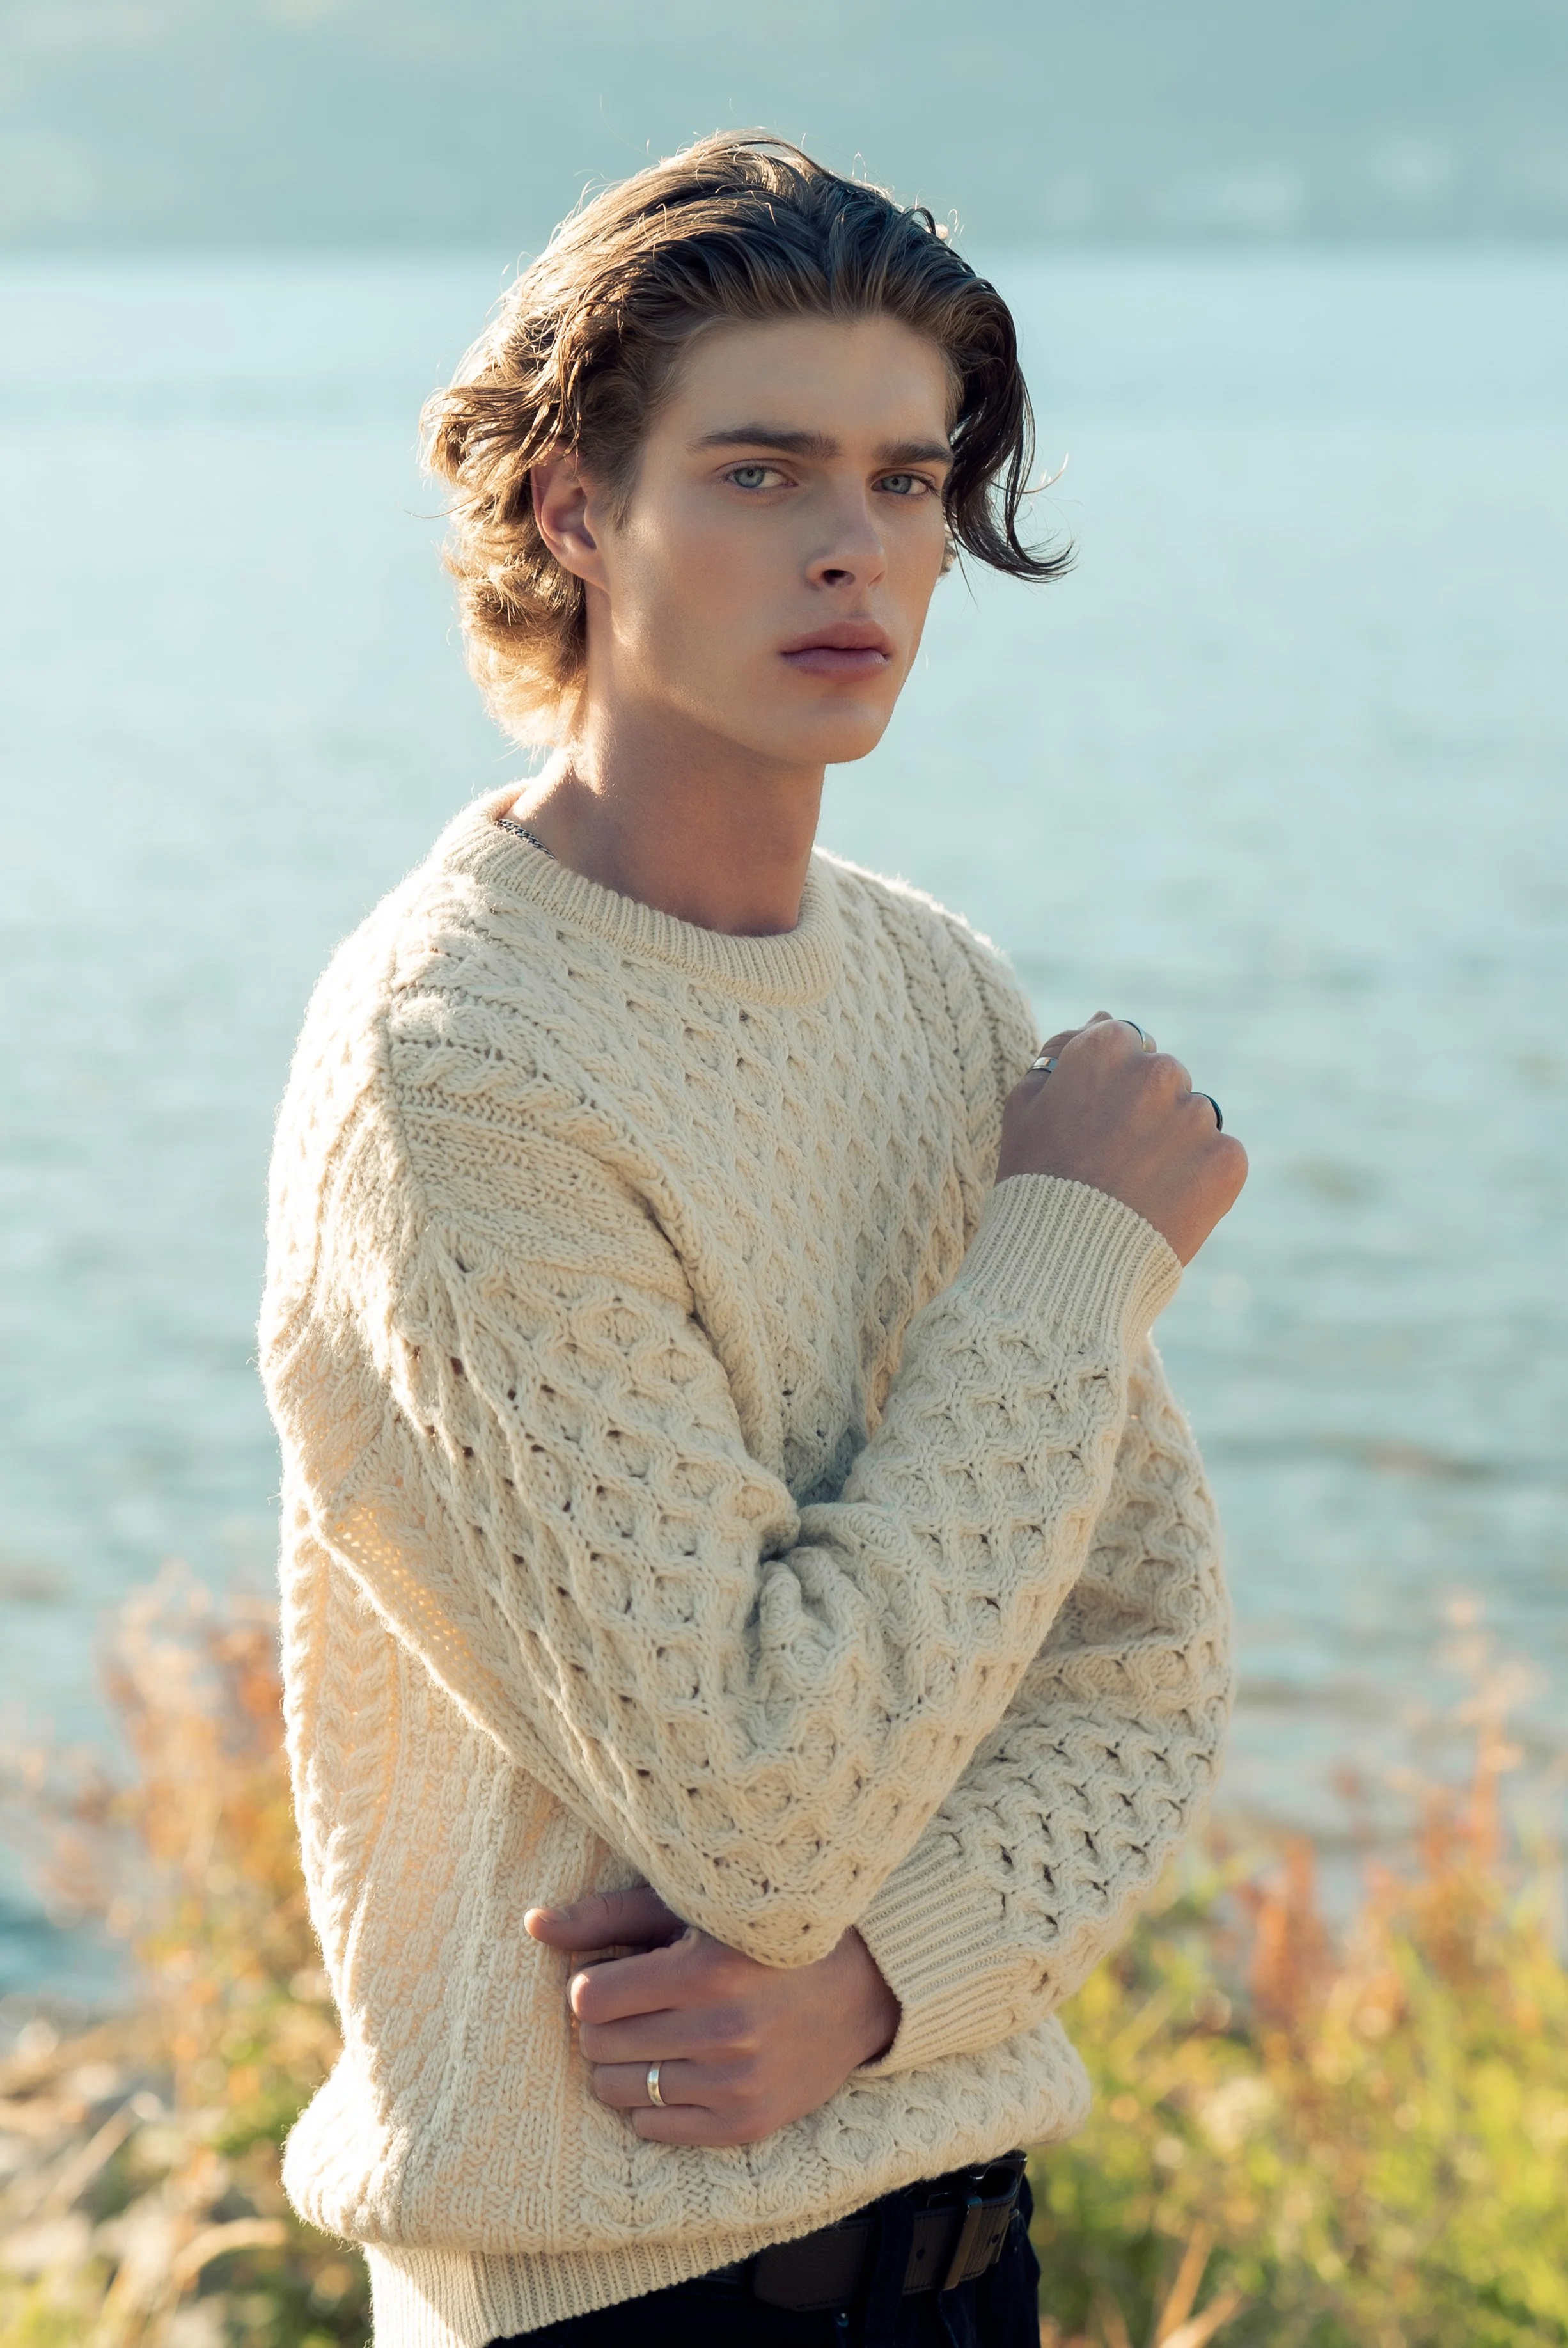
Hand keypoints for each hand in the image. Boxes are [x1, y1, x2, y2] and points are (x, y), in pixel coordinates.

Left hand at [525, 1886, 900, 2145]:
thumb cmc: (763, 1935)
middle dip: (601, 2023)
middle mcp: (723, 2031)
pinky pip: (654, 2129)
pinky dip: (649, 2103)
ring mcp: (737, 2083)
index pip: (589, 1999)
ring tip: (652, 2033)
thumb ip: (609, 1917)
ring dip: (621, 2062)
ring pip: (619, 2090)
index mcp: (707, 1970)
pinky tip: (674, 2067)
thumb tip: (531, 1925)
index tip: (613, 1973)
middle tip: (630, 2004)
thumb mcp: (691, 1909)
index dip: (591, 1985)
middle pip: (597, 2044)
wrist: (860, 1988)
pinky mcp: (748, 2123)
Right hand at [996, 1010, 1245, 1263]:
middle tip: (1114, 1162)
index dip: (1109, 1085)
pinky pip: (1221, 1155)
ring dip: (1176, 1143)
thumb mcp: (1025, 1108)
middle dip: (1148, 1109)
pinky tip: (1165, 1205)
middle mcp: (1157, 1071)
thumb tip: (1103, 1017)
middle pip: (1164, 1077)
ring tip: (1138, 1189)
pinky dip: (1201, 1178)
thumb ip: (1062, 1052)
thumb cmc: (1034, 1184)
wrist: (1064, 1265)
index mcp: (1105, 1048)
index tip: (1095, 1123)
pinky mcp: (1227, 1160)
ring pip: (1195, 1117)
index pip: (1125, 1041)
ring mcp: (1196, 1116)